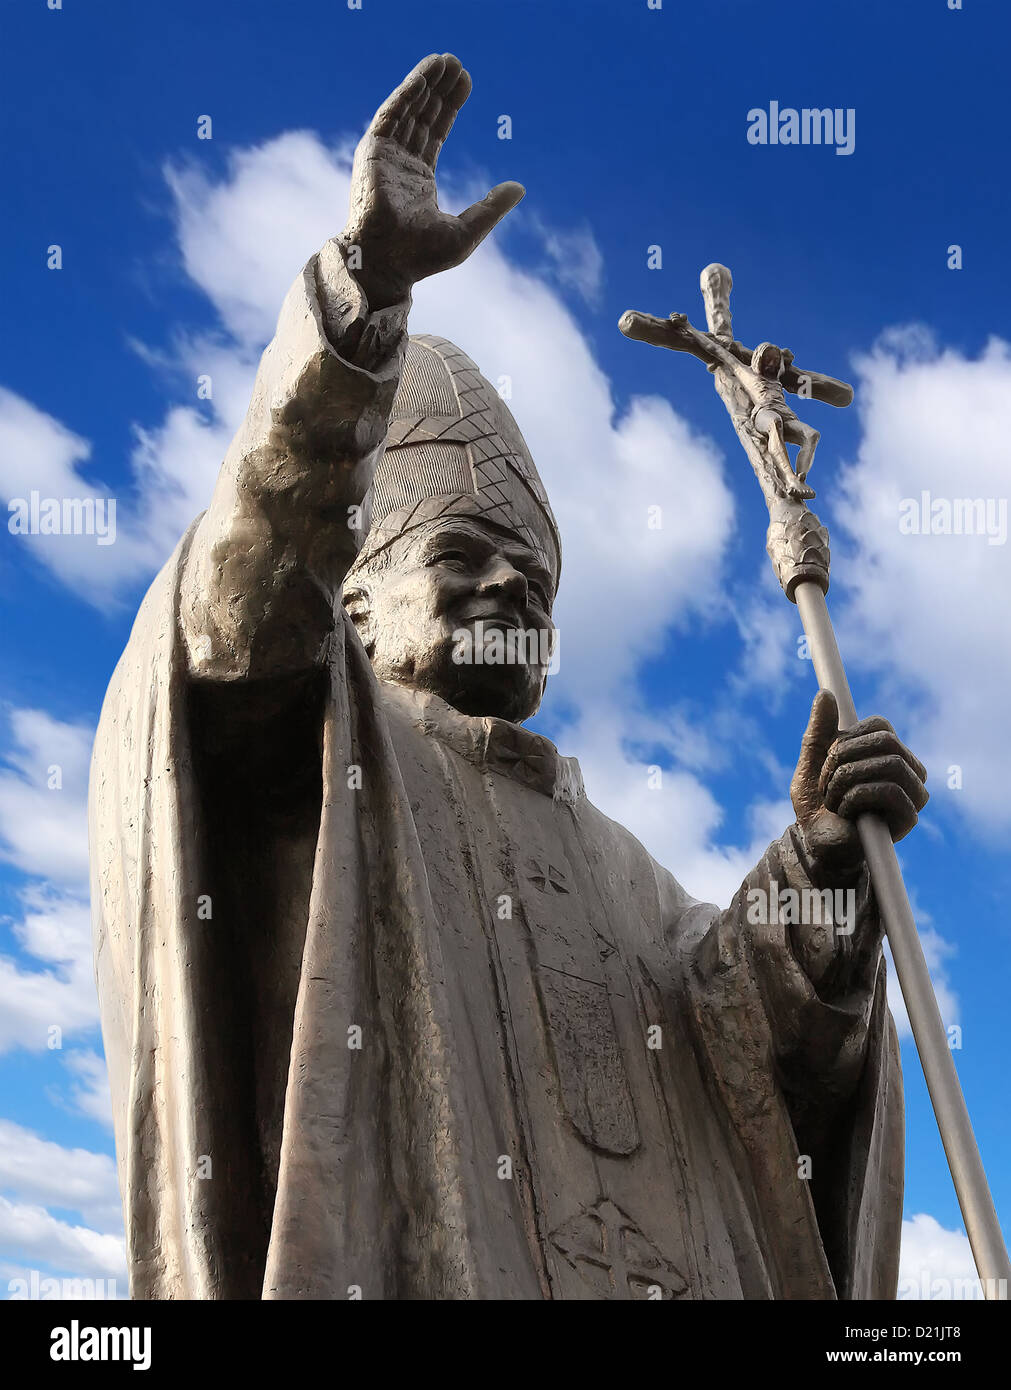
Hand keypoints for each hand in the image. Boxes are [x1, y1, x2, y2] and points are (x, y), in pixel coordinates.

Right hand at [342, 53, 524, 309]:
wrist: (388, 264)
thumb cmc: (421, 258)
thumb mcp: (466, 231)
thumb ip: (491, 208)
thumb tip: (520, 187)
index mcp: (418, 180)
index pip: (435, 133)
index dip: (450, 108)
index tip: (465, 83)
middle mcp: (400, 164)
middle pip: (423, 116)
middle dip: (439, 90)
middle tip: (456, 63)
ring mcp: (385, 157)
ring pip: (407, 110)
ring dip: (424, 83)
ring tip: (444, 60)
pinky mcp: (372, 153)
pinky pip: (390, 115)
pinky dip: (406, 94)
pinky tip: (423, 77)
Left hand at [790, 690, 927, 877]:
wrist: (815, 843)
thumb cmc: (817, 804)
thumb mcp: (811, 762)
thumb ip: (817, 730)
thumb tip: (824, 694)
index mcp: (889, 752)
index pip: (881, 725)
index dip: (848, 738)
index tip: (829, 759)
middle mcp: (908, 769)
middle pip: (886, 741)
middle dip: (843, 759)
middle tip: (827, 783)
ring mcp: (913, 794)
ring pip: (889, 764)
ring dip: (847, 780)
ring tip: (834, 800)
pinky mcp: (909, 817)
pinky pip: (889, 791)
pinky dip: (856, 798)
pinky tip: (847, 812)